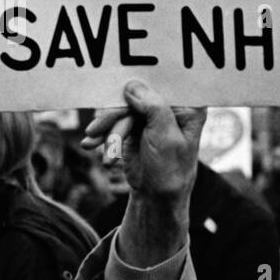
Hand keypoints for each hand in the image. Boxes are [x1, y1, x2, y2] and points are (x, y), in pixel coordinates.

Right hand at [81, 81, 206, 265]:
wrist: (156, 196)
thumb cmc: (170, 170)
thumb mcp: (166, 137)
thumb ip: (153, 107)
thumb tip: (133, 85)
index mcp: (188, 107)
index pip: (164, 84)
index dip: (142, 82)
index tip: (120, 83)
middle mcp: (171, 107)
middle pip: (137, 98)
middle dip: (113, 115)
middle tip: (95, 129)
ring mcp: (152, 115)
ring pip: (122, 111)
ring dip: (106, 129)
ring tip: (92, 143)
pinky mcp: (135, 125)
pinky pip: (115, 122)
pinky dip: (104, 134)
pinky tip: (91, 146)